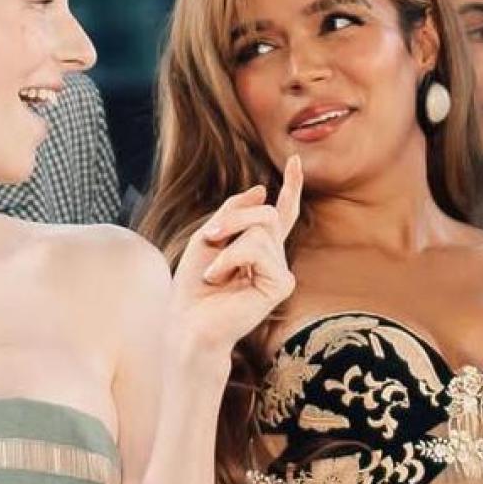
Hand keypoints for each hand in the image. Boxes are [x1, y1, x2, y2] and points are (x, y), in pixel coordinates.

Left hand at [171, 155, 302, 351]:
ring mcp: (280, 272)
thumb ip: (234, 213)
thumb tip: (262, 190)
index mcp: (258, 249)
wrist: (188, 322)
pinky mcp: (281, 284)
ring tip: (212, 271)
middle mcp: (274, 259)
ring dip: (228, 241)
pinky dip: (231, 258)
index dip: (291, 187)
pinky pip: (258, 248)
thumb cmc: (193, 287)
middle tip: (210, 236)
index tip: (294, 161)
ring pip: (263, 227)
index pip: (281, 214)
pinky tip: (220, 279)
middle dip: (235, 218)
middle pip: (268, 214)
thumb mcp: (208, 237)